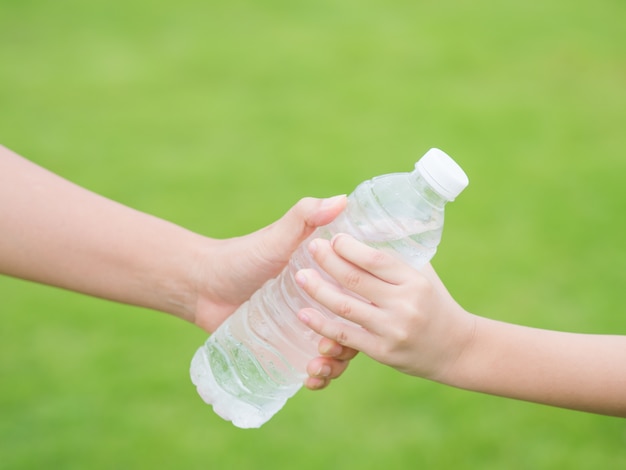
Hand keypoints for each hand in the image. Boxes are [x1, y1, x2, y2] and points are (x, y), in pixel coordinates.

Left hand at [192, 196, 356, 389]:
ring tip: (318, 367)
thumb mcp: (278, 236)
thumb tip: (343, 199)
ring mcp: (307, 327)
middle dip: (350, 344)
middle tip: (330, 349)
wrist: (204, 285)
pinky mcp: (289, 348)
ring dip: (336, 364)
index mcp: (329, 279)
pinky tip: (310, 379)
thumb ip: (306, 216)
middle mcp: (323, 304)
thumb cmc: (244, 256)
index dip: (368, 309)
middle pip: (353, 327)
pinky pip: (312, 367)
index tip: (361, 318)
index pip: (362, 295)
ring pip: (337, 351)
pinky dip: (319, 377)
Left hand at [295, 234, 474, 380]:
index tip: (333, 237)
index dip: (349, 247)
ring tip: (300, 276)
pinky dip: (321, 324)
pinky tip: (304, 313)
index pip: (376, 259)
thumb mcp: (423, 274)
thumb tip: (371, 223)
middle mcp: (404, 304)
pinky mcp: (382, 351)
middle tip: (311, 248)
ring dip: (318, 290)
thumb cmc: (436, 303)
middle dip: (328, 261)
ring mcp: (392, 329)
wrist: (457, 349)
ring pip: (345, 307)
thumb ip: (398, 255)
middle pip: (355, 279)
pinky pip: (345, 335)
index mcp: (414, 280)